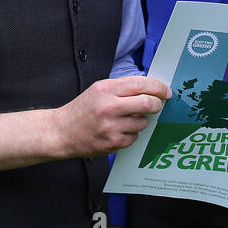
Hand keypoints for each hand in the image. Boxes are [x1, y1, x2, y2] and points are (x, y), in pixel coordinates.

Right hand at [52, 76, 170, 158]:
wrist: (62, 132)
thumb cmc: (82, 109)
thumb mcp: (99, 89)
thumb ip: (122, 88)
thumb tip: (150, 88)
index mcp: (106, 89)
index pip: (140, 84)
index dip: (158, 87)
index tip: (166, 91)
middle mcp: (109, 107)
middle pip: (147, 103)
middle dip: (156, 104)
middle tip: (157, 105)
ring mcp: (111, 127)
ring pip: (142, 122)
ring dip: (140, 121)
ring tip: (125, 120)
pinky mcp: (112, 143)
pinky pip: (134, 138)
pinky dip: (130, 134)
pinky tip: (117, 131)